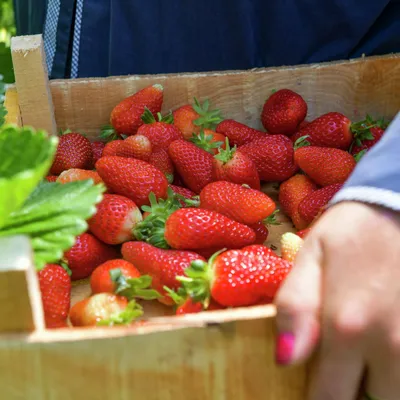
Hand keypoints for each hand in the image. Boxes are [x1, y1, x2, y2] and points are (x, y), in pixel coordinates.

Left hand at [274, 201, 399, 399]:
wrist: (398, 206)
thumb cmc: (351, 232)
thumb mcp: (312, 257)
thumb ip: (296, 307)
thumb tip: (283, 361)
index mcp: (348, 327)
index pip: (329, 399)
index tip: (313, 389)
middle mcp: (392, 346)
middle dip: (352, 393)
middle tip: (343, 366)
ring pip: (398, 392)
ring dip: (382, 383)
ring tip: (366, 353)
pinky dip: (397, 366)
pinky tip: (387, 341)